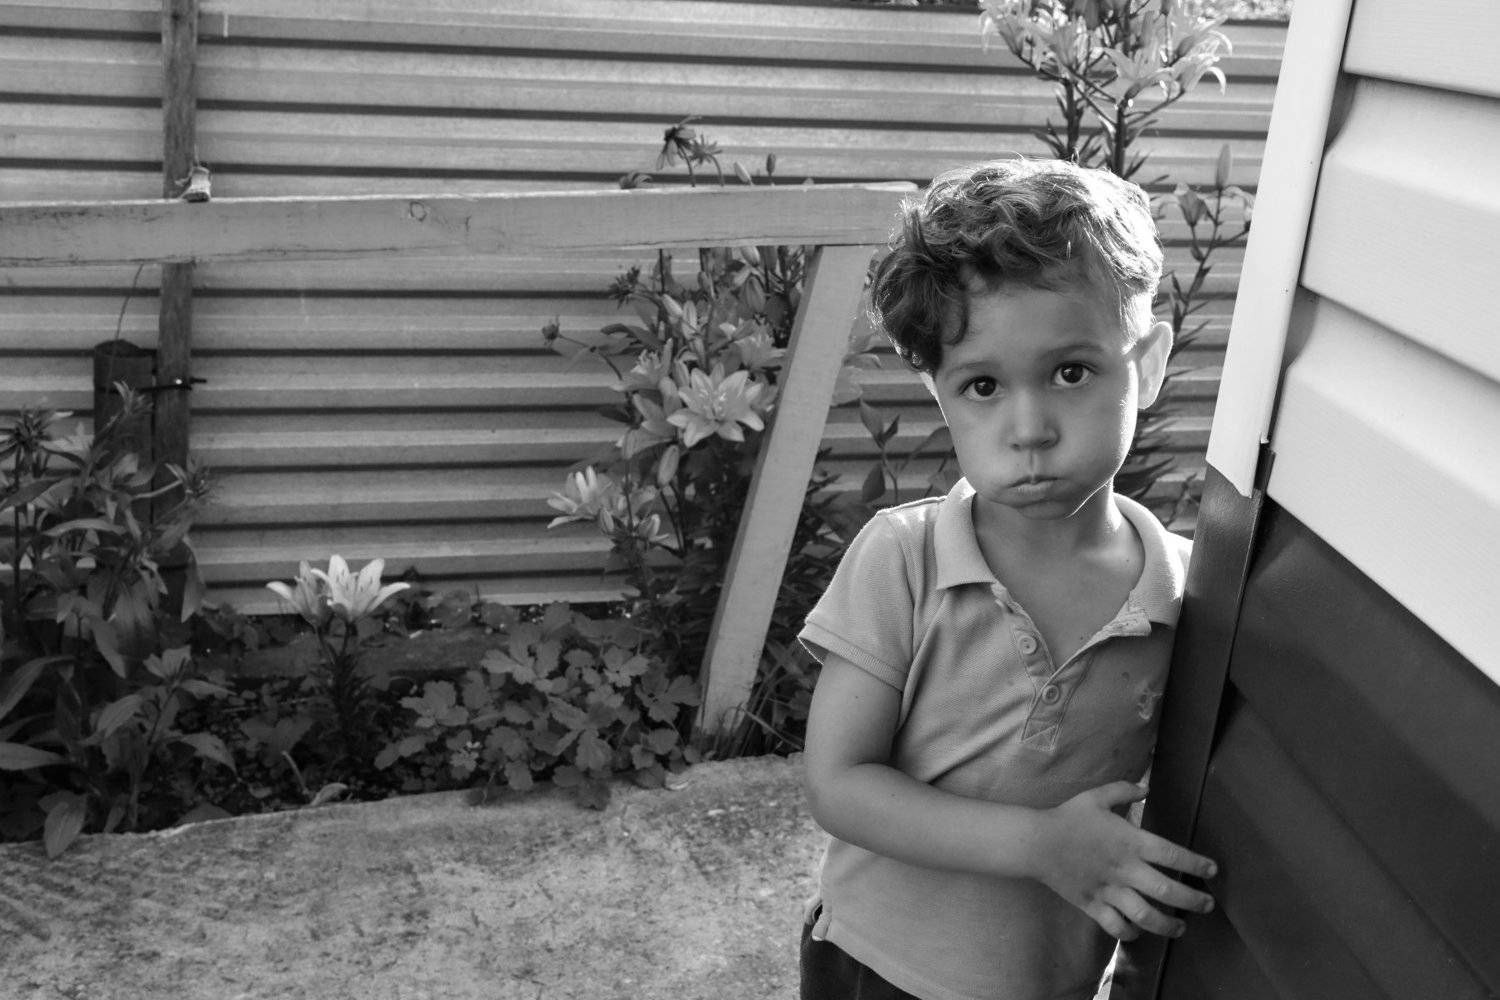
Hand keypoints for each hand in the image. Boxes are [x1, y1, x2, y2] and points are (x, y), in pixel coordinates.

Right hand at [1031, 781, 1216, 940]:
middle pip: (1167, 890)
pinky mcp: (1093, 905)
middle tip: (1208, 905)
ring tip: (1181, 928)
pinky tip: (1140, 930)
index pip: (1171, 854)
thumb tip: (1146, 787)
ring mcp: (1109, 890)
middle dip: (1193, 900)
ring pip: (1146, 915)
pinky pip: (1117, 926)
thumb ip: (1124, 790)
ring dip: (1168, 925)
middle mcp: (1124, 869)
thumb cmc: (1068, 817)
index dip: (1196, 863)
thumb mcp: (1096, 796)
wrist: (1036, 842)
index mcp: (1129, 841)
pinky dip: (1132, 933)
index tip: (1212, 870)